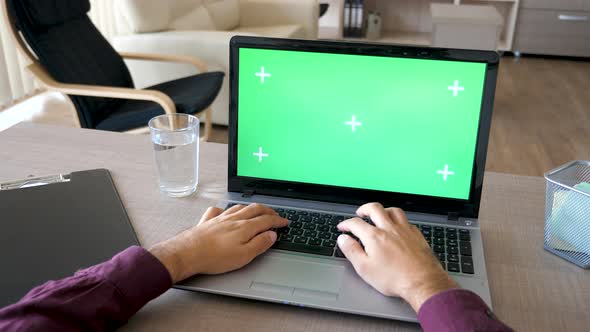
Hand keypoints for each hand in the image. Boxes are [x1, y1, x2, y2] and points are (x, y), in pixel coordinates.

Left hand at [149, 203, 287, 282]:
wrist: (188, 253)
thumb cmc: (215, 257)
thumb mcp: (244, 256)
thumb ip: (260, 244)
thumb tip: (272, 235)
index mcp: (245, 227)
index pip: (266, 220)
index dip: (278, 220)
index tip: (284, 222)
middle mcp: (233, 219)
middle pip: (255, 209)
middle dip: (267, 210)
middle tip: (275, 214)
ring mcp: (220, 218)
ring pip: (239, 207)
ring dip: (250, 207)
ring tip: (256, 210)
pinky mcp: (207, 221)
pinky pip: (218, 210)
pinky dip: (225, 209)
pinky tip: (225, 212)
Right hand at [337, 203, 456, 311]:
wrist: (423, 282)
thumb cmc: (395, 278)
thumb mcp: (365, 269)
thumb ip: (352, 251)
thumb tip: (343, 239)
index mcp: (374, 236)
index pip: (355, 223)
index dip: (346, 224)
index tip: (343, 227)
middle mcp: (389, 229)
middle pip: (374, 208)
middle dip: (364, 209)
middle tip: (360, 213)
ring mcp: (405, 230)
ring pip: (393, 210)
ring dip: (383, 210)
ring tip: (379, 214)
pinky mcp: (417, 235)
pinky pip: (406, 220)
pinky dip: (399, 220)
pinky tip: (398, 226)